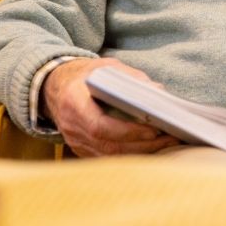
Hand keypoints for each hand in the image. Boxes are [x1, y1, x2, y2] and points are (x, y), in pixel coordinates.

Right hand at [40, 57, 179, 156]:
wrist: (55, 86)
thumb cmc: (84, 75)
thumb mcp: (104, 67)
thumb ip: (130, 77)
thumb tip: (158, 91)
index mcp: (74, 102)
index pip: (100, 126)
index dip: (128, 132)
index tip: (153, 130)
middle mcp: (71, 127)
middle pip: (109, 146)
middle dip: (143, 145)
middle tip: (170, 137)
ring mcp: (74, 141)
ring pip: (110, 156)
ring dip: (140, 152)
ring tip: (166, 143)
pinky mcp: (80, 150)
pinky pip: (107, 158)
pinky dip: (130, 154)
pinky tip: (149, 148)